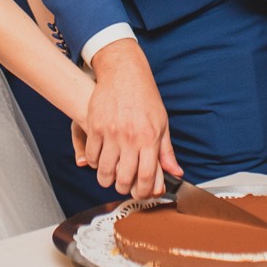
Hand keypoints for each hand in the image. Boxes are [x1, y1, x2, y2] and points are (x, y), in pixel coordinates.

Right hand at [78, 40, 180, 198]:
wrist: (124, 74)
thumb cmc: (145, 98)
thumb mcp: (162, 123)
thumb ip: (166, 152)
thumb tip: (176, 173)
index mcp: (149, 138)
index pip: (146, 176)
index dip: (143, 191)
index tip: (142, 193)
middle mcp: (130, 138)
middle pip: (124, 179)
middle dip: (124, 188)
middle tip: (124, 186)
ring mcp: (110, 133)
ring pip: (104, 171)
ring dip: (107, 179)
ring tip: (110, 176)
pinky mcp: (95, 127)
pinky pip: (91, 156)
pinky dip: (94, 163)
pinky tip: (100, 160)